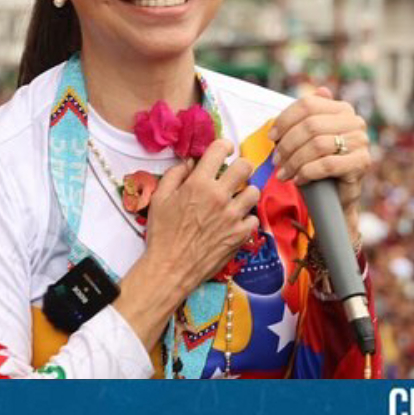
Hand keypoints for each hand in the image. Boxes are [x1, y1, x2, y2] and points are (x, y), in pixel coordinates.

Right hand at [115, 139, 259, 348]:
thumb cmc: (161, 233)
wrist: (170, 268)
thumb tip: (190, 162)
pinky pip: (253, 218)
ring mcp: (233, 216)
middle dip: (240, 166)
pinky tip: (234, 222)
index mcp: (199, 183)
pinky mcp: (240, 235)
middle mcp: (220, 196)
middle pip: (246, 166)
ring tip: (234, 200)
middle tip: (233, 175)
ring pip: (254, 191)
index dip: (224, 146)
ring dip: (245, 193)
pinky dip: (245, 218)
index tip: (224, 151)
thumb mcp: (159, 198)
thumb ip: (176, 174)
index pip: (220, 149)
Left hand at [268, 87, 369, 243]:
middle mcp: (355, 122)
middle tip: (276, 161)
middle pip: (311, 125)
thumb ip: (308, 116)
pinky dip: (307, 172)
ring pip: (317, 145)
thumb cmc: (319, 164)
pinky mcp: (361, 162)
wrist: (337, 197)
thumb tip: (318, 88)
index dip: (285, 120)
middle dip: (288, 144)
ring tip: (283, 173)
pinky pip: (327, 164)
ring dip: (294, 161)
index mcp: (342, 109)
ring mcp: (360, 141)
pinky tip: (298, 180)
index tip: (271, 137)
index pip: (308, 105)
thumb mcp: (310, 138)